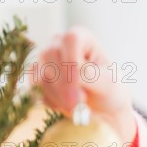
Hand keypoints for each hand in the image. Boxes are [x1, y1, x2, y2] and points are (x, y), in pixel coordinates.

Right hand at [29, 26, 135, 145]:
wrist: (104, 109)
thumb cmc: (109, 90)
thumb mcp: (107, 82)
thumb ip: (90, 75)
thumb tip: (72, 76)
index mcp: (81, 37)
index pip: (70, 40)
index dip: (72, 62)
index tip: (79, 85)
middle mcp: (59, 44)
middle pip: (50, 55)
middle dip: (64, 84)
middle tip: (79, 103)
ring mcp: (46, 61)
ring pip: (41, 74)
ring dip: (59, 96)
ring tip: (78, 107)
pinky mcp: (39, 79)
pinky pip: (37, 89)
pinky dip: (52, 102)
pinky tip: (68, 108)